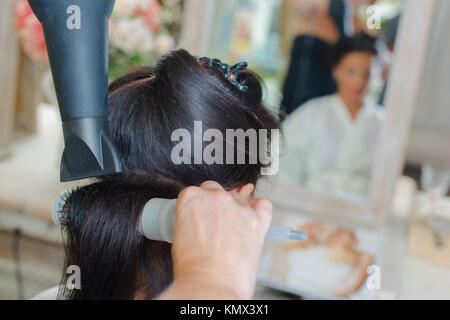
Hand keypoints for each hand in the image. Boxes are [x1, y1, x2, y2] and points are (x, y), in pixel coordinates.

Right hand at [165, 181, 271, 299]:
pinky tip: (252, 219)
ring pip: (238, 197)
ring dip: (235, 209)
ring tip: (231, 232)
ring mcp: (239, 207)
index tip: (200, 216)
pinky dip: (259, 209)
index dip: (198, 206)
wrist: (211, 285)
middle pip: (216, 190)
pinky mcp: (257, 220)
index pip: (196, 192)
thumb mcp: (180, 234)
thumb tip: (201, 218)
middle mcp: (216, 197)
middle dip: (215, 204)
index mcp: (192, 198)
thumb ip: (191, 218)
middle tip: (213, 225)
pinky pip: (264, 205)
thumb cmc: (193, 268)